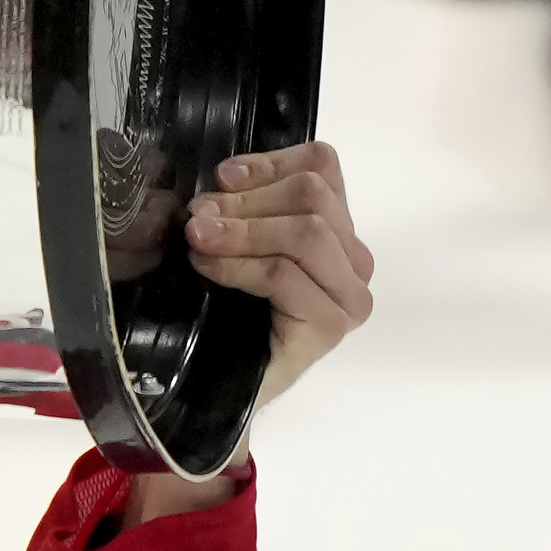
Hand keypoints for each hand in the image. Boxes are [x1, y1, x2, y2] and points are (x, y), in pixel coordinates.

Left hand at [183, 140, 374, 407]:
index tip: (222, 178)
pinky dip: (238, 264)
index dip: (268, 163)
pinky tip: (208, 267)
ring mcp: (347, 296)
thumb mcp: (235, 246)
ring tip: (198, 240)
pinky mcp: (329, 326)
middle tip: (197, 217)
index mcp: (336, 230)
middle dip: (246, 201)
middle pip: (312, 196)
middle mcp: (353, 262)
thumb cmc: (225, 315)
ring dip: (242, 230)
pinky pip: (285, 274)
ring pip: (306, 231)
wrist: (217, 388)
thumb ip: (244, 209)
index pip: (322, 166)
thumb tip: (221, 182)